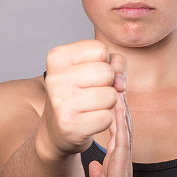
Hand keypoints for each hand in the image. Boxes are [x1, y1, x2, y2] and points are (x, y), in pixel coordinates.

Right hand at [37, 40, 124, 157]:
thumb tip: (120, 84)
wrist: (57, 127)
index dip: (104, 62)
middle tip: (93, 91)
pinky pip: (107, 118)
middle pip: (107, 72)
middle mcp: (55, 77)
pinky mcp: (69, 124)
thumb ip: (115, 63)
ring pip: (110, 96)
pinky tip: (89, 119)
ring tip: (91, 105)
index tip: (91, 73)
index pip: (100, 49)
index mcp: (57, 56)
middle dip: (108, 83)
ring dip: (108, 103)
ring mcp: (60, 102)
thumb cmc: (80, 91)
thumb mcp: (94, 66)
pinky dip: (104, 120)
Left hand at [83, 63, 138, 176]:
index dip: (114, 114)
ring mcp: (122, 165)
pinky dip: (121, 129)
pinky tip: (120, 115)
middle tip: (118, 83)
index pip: (116, 133)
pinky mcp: (120, 173)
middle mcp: (121, 161)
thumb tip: (93, 166)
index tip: (110, 94)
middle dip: (121, 105)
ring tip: (120, 90)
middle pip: (123, 127)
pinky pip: (122, 146)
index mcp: (114, 163)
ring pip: (125, 132)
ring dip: (123, 112)